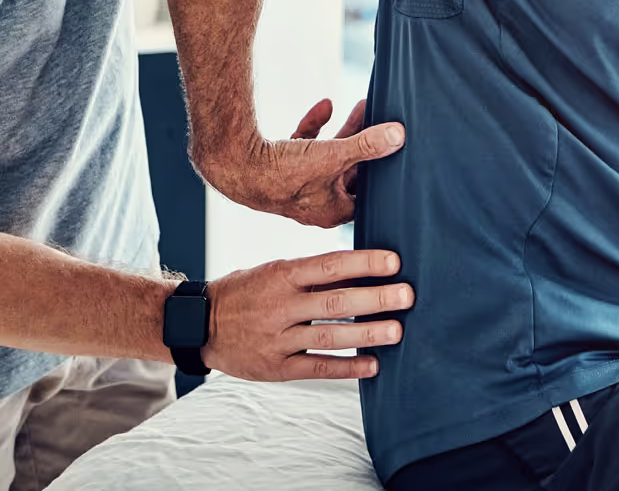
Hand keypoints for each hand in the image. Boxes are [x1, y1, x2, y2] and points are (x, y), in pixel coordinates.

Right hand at [201, 99, 402, 228]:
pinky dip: (316, 127)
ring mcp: (297, 183)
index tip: (397, 156)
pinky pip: (305, 145)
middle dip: (367, 144)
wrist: (233, 165)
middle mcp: (316, 201)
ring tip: (363, 105)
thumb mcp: (334, 156)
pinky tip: (324, 105)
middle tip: (384, 121)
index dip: (383, 176)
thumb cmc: (284, 173)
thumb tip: (399, 135)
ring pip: (330, 155)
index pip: (367, 196)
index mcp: (332, 210)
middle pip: (350, 170)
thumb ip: (367, 145)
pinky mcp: (281, 165)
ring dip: (346, 131)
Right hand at [204, 247, 413, 380]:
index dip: (364, 263)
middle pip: (335, 302)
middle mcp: (281, 305)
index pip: (330, 265)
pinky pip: (316, 367)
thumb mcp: (273, 270)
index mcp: (283, 274)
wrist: (199, 324)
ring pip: (329, 336)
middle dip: (375, 299)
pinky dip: (346, 367)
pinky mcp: (275, 368)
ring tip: (397, 331)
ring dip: (367, 334)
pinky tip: (373, 365)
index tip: (394, 262)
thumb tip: (361, 266)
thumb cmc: (247, 290)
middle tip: (407, 295)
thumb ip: (312, 272)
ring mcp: (278, 338)